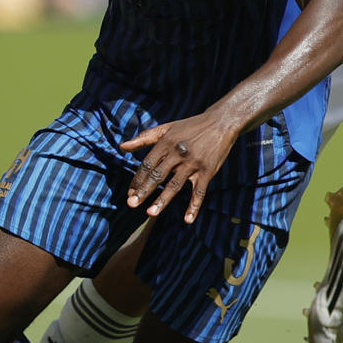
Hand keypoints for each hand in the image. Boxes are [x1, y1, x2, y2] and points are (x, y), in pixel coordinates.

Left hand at [119, 110, 243, 222]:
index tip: (130, 192)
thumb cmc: (190, 126)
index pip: (148, 164)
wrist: (221, 122)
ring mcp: (193, 163)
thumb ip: (144, 138)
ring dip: (162, 200)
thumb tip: (122, 147)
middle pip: (157, 175)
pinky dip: (194, 206)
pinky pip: (199, 191)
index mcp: (166, 143)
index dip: (137, 179)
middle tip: (131, 204)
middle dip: (144, 191)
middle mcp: (178, 153)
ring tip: (150, 213)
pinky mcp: (207, 171)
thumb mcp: (166, 128)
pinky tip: (187, 220)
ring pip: (175, 185)